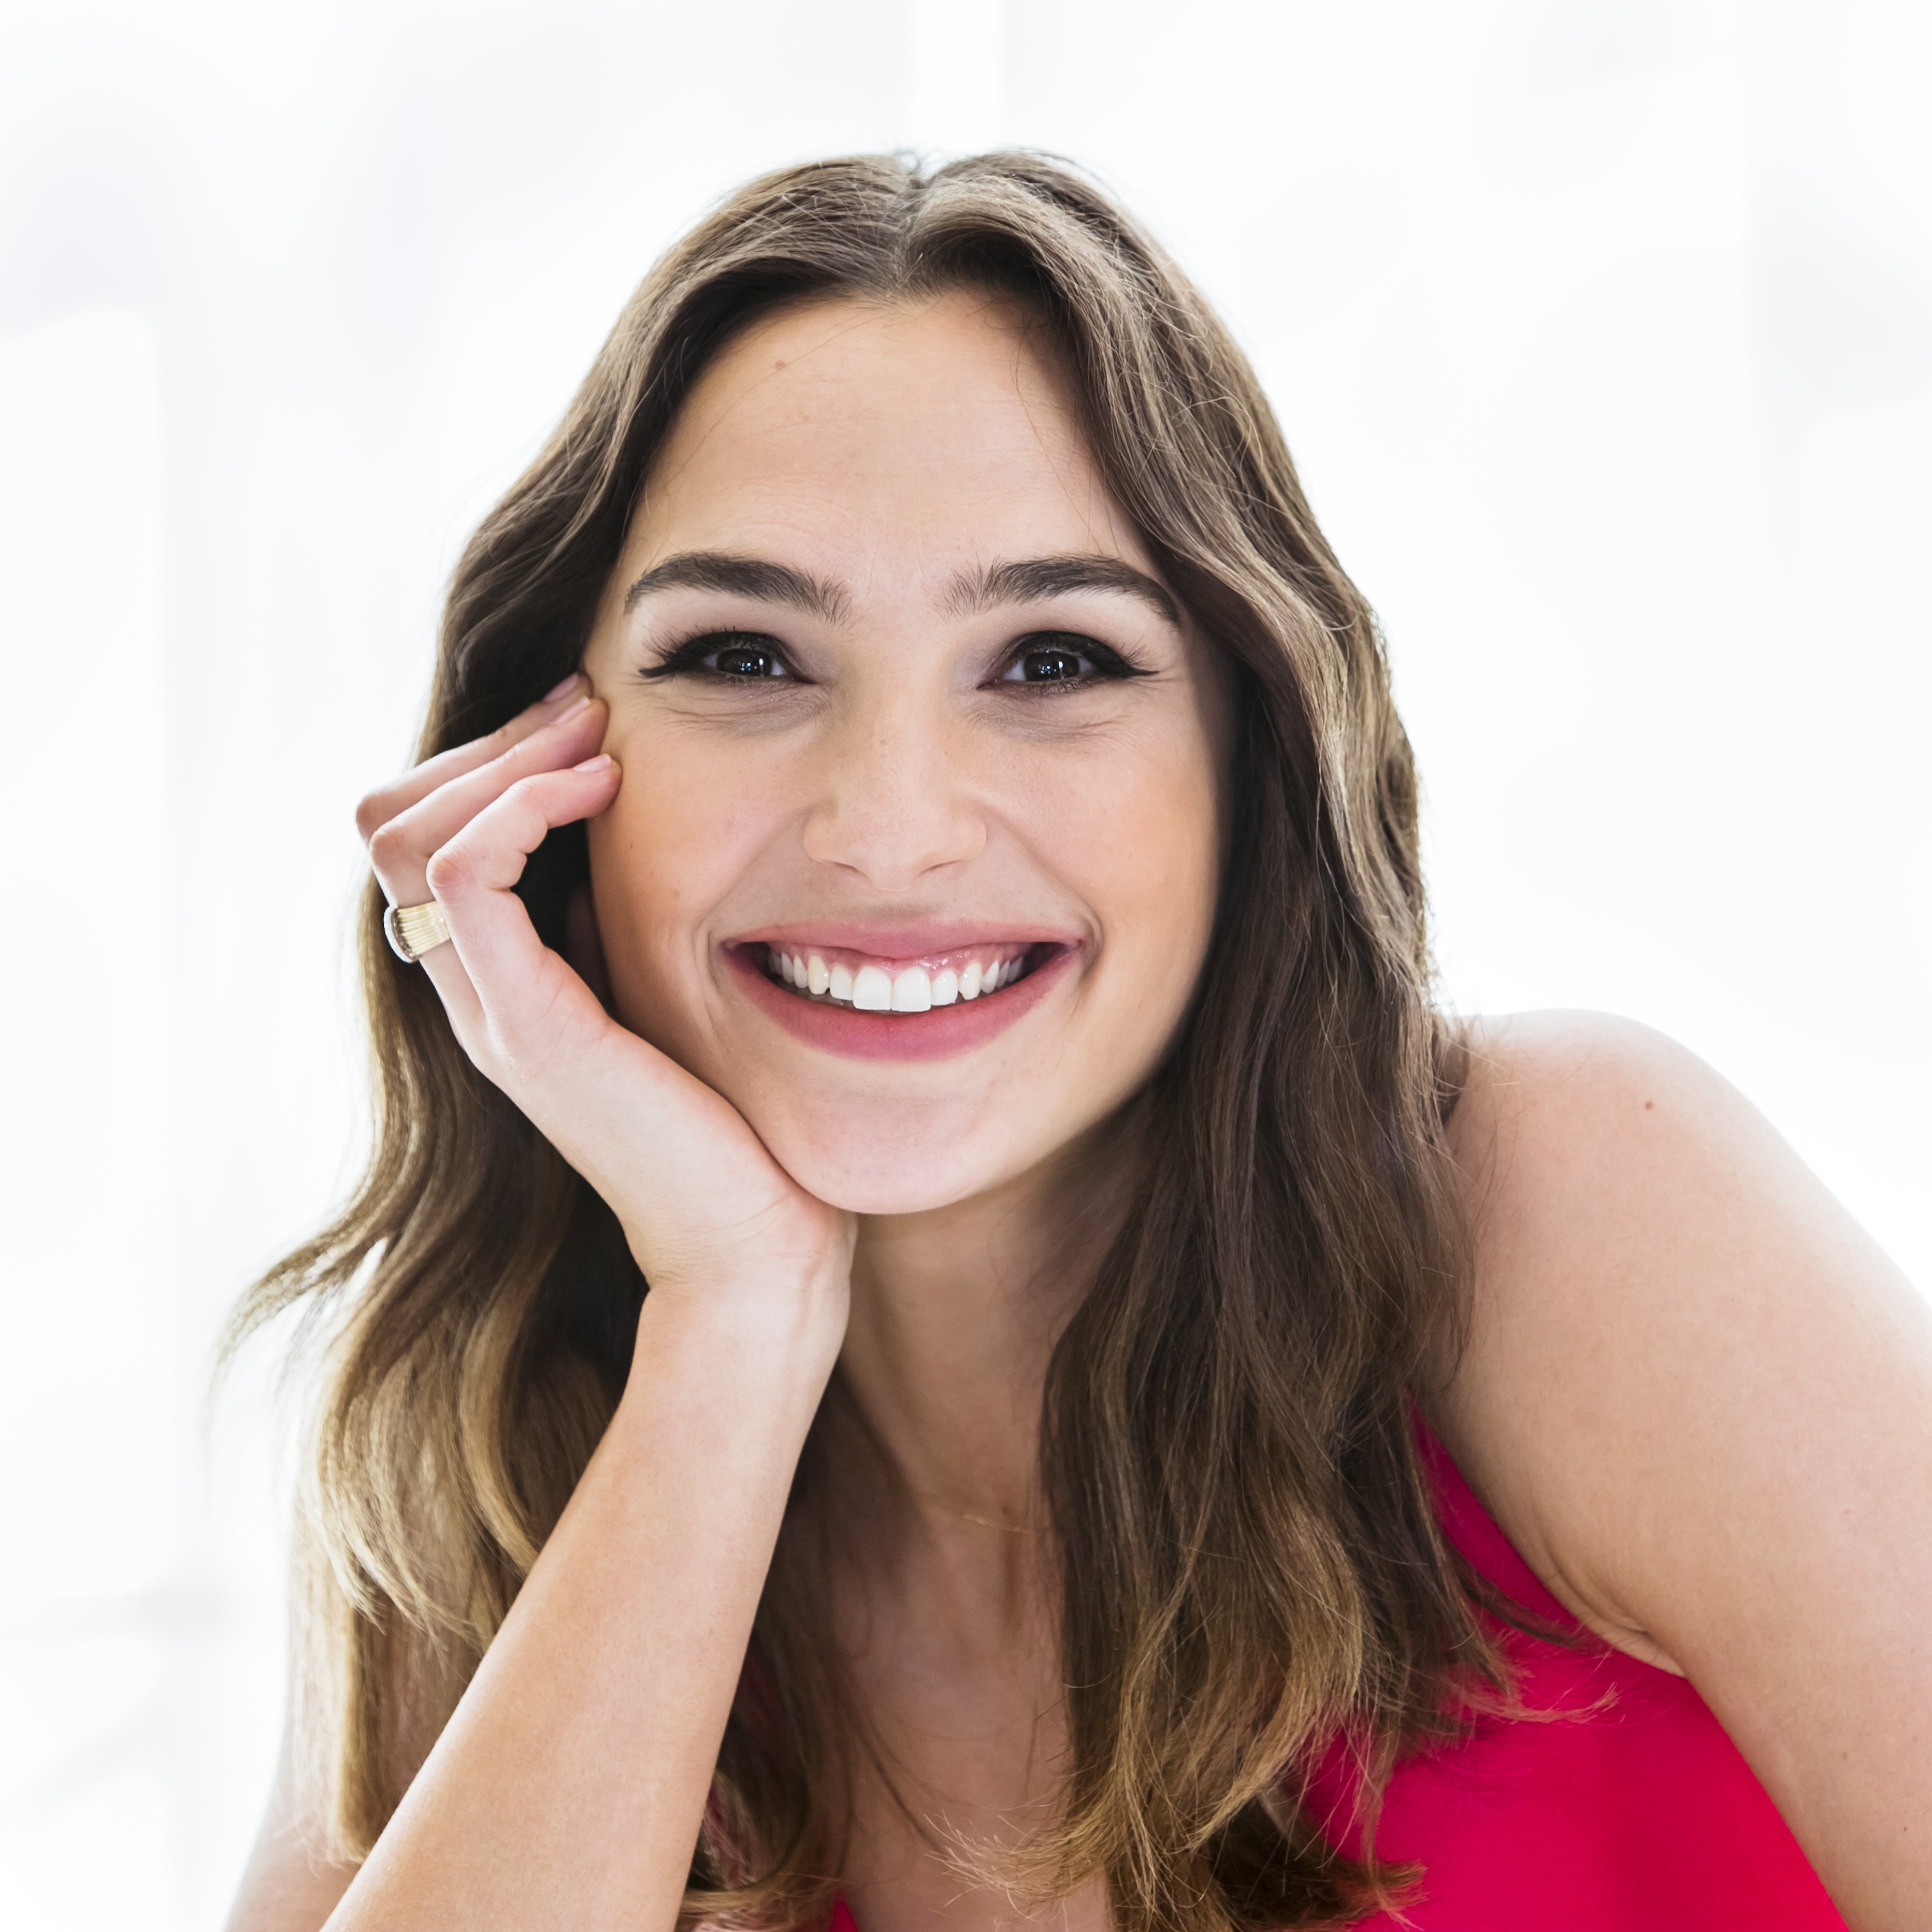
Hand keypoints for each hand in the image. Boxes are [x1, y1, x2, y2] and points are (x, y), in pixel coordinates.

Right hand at [358, 677, 853, 1353]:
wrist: (753, 1240)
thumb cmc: (731, 1121)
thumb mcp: (659, 992)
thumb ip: (610, 927)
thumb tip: (601, 834)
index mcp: (500, 984)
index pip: (420, 836)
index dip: (490, 761)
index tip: (585, 729)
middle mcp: (473, 994)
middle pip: (392, 821)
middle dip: (489, 742)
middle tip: (585, 713)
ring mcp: (489, 1011)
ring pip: (408, 835)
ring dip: (503, 758)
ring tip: (596, 741)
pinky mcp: (528, 1024)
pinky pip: (465, 875)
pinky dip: (520, 805)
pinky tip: (603, 790)